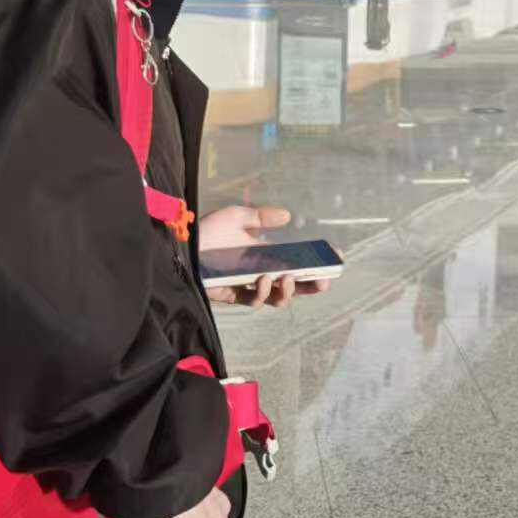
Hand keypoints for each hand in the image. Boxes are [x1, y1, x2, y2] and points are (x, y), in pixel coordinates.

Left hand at [197, 205, 327, 308]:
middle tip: (323, 280)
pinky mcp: (234, 295)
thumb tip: (287, 216)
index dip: (318, 264)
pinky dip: (263, 293)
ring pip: (278, 299)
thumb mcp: (238, 217)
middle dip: (312, 286)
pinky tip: (264, 280)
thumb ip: (262, 217)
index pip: (299, 264)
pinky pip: (254, 301)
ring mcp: (249, 286)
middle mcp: (262, 273)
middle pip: (295, 287)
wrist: (182, 244)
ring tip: (288, 278)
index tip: (336, 258)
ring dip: (288, 291)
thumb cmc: (208, 231)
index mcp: (267, 256)